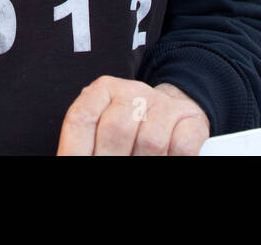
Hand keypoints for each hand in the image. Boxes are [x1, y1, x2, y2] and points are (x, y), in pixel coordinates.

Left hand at [57, 77, 209, 155]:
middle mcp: (132, 92)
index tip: (76, 165)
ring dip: (143, 161)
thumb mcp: (101, 129)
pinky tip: (163, 159)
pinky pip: (180, 147)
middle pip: (115, 131)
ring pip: (150, 142)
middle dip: (110, 159)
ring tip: (137, 162)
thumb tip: (71, 159)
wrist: (173, 110)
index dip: (75, 150)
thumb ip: (86, 145)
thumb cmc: (130, 127)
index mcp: (102, 91)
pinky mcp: (189, 118)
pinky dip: (171, 160)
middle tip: (111, 170)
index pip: (81, 119)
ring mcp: (163, 104)